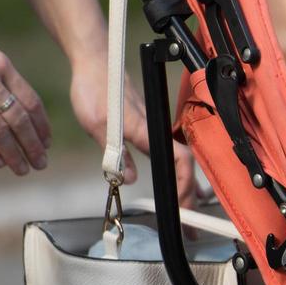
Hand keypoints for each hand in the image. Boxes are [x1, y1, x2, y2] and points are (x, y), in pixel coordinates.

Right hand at [0, 8, 50, 174]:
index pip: (31, 101)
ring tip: (23, 169)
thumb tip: (10, 100)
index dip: (41, 125)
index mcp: (1, 64)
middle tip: (41, 163)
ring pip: (0, 132)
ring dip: (14, 154)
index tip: (47, 140)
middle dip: (33, 145)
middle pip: (20, 120)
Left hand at [68, 54, 196, 204]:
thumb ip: (116, 153)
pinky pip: (169, 155)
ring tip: (185, 210)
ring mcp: (154, 128)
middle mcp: (156, 130)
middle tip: (188, 224)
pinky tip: (173, 185)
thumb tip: (129, 178)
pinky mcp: (148, 127)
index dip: (184, 185)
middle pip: (184, 167)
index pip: (179, 161)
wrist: (96, 60)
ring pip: (179, 162)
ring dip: (185, 188)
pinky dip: (175, 174)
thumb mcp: (98, 125)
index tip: (180, 205)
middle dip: (189, 197)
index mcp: (147, 130)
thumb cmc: (95, 86)